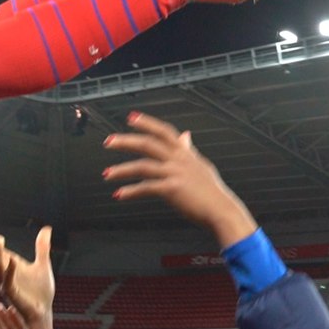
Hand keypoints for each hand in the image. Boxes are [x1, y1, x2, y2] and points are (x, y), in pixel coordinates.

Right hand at [0, 224, 54, 328]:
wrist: (43, 312)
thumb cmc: (40, 292)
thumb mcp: (42, 264)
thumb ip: (42, 247)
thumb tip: (46, 229)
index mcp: (9, 266)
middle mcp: (4, 274)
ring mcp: (6, 284)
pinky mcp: (13, 294)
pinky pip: (9, 281)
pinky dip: (10, 270)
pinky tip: (13, 260)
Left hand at [103, 112, 256, 248]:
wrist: (222, 211)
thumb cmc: (212, 192)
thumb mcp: (201, 165)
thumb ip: (188, 150)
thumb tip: (185, 135)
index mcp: (185, 153)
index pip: (164, 132)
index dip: (147, 123)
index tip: (131, 117)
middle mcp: (179, 160)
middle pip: (148, 144)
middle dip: (126, 141)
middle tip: (108, 142)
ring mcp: (175, 173)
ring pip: (142, 166)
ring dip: (121, 170)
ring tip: (107, 174)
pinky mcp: (172, 189)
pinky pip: (146, 187)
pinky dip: (131, 191)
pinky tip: (119, 195)